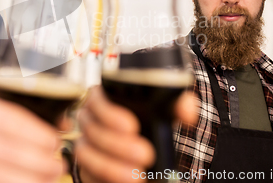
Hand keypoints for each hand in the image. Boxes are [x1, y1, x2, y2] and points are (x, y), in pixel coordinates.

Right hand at [76, 86, 197, 182]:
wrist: (144, 149)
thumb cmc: (148, 123)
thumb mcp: (163, 110)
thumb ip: (176, 104)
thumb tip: (187, 111)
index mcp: (103, 99)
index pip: (96, 99)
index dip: (110, 113)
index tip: (132, 126)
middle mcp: (89, 120)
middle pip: (92, 129)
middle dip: (117, 144)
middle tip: (145, 154)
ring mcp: (85, 144)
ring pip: (85, 154)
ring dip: (110, 166)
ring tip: (136, 176)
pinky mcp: (86, 167)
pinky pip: (87, 174)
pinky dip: (105, 179)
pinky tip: (126, 182)